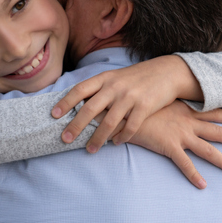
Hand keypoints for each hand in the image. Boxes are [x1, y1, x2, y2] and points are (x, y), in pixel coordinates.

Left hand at [51, 55, 201, 150]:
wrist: (167, 72)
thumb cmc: (137, 78)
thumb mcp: (116, 77)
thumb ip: (100, 89)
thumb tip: (78, 106)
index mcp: (105, 78)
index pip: (80, 89)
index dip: (65, 102)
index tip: (54, 115)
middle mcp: (115, 86)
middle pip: (90, 108)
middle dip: (76, 126)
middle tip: (65, 140)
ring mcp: (130, 96)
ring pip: (109, 122)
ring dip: (97, 138)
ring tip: (90, 149)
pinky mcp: (145, 106)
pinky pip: (130, 127)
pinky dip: (121, 137)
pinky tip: (115, 143)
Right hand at [128, 101, 221, 188]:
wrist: (125, 110)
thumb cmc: (139, 105)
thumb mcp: (157, 99)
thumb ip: (167, 104)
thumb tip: (169, 103)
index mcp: (185, 111)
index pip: (210, 112)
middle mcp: (187, 123)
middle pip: (216, 132)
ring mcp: (180, 135)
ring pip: (207, 150)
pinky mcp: (169, 146)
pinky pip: (185, 164)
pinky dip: (195, 175)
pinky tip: (203, 185)